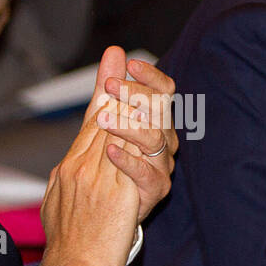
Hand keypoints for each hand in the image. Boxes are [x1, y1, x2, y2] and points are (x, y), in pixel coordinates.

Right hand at [36, 63, 141, 265]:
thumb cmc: (68, 244)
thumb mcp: (61, 198)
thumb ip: (73, 171)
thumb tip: (79, 155)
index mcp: (71, 166)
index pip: (92, 118)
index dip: (104, 88)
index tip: (115, 61)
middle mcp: (83, 167)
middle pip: (105, 114)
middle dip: (118, 85)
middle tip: (127, 60)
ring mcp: (100, 179)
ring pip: (122, 131)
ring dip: (138, 109)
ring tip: (147, 93)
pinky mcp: (118, 195)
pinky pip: (138, 161)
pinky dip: (144, 144)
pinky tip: (153, 131)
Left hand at [96, 49, 177, 222]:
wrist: (102, 215)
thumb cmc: (107, 164)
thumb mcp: (103, 121)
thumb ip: (109, 88)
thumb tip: (114, 50)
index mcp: (155, 120)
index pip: (163, 90)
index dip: (150, 76)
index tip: (130, 65)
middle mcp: (164, 140)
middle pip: (160, 110)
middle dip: (136, 94)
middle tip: (111, 86)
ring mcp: (161, 165)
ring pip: (154, 138)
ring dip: (128, 124)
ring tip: (102, 119)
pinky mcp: (155, 189)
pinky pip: (146, 172)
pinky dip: (127, 160)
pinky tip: (110, 151)